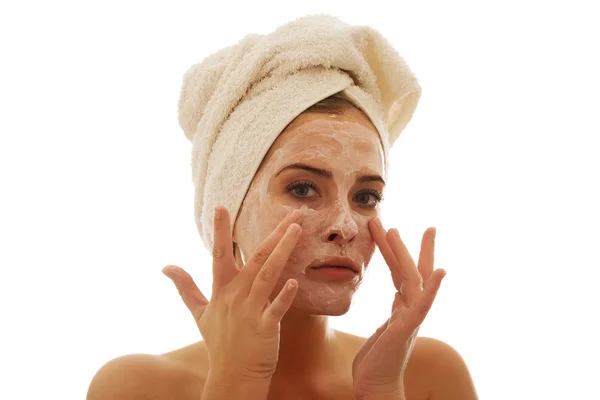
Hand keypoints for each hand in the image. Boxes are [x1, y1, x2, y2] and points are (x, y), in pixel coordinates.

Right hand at [162, 206, 302, 380]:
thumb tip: (165, 267)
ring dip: (282, 251)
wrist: (232, 376)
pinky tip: (294, 281)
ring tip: (297, 230)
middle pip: (255, 257)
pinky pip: (276, 308)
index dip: (220, 230)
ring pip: (268, 274)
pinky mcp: (265, 327)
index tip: (221, 206)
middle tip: (294, 213)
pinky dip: (283, 296)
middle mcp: (236, 296)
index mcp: (222, 289)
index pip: (219, 253)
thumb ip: (185, 287)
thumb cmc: (219, 342)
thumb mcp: (198, 313)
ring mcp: (250, 311)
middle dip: (275, 233)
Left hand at [352, 218, 445, 399]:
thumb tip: (399, 295)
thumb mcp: (383, 328)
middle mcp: (410, 310)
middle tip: (429, 226)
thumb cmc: (376, 362)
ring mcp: (410, 318)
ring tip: (394, 231)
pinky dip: (432, 288)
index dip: (399, 251)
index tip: (396, 230)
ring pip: (412, 280)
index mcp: (402, 308)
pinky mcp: (406, 329)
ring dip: (405, 254)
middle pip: (413, 271)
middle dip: (412, 247)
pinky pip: (421, 305)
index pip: (402, 273)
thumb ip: (395, 311)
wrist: (375, 386)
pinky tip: (441, 271)